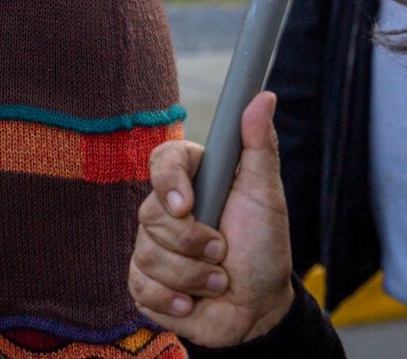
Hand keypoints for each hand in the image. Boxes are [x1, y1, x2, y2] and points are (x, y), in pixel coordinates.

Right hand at [129, 90, 296, 346]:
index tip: (187, 205)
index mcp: (193, 180)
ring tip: (218, 281)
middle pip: (152, 214)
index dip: (168, 182)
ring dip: (193, 276)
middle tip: (225, 251)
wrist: (259, 310)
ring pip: (148, 254)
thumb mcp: (266, 196)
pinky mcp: (144, 283)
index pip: (162, 160)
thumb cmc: (264, 248)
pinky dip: (174, 300)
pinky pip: (140, 287)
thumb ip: (258, 146)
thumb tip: (262, 96)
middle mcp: (166, 209)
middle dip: (196, 243)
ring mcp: (151, 246)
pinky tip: (194, 302)